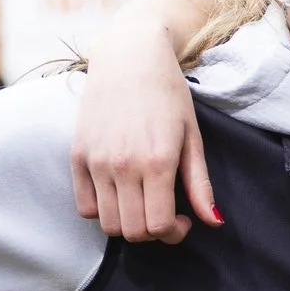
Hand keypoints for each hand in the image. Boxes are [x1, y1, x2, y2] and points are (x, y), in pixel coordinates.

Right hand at [71, 0, 216, 243]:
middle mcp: (122, 166)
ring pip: (107, 224)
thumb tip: (212, 222)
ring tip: (142, 202)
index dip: (173, 233)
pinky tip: (119, 193)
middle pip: (132, 231)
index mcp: (157, 162)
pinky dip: (101, 210)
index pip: (158, 226)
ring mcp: (96, 161)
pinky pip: (83, 206)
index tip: (182, 220)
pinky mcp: (77, 155)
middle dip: (153, 232)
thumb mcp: (192, 137)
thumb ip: (199, 183)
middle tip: (165, 213)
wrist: (129, 57)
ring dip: (128, 224)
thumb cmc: (168, 94)